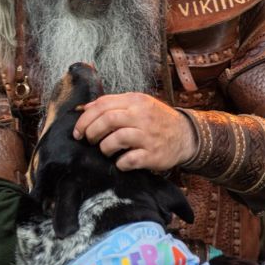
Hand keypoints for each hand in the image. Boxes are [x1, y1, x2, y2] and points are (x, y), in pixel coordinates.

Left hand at [72, 92, 197, 171]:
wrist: (186, 136)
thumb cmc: (156, 120)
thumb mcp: (138, 105)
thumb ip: (113, 105)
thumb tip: (84, 108)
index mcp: (136, 101)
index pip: (103, 104)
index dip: (85, 118)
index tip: (78, 131)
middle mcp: (142, 116)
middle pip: (107, 120)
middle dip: (91, 132)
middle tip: (89, 141)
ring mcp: (148, 136)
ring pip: (116, 139)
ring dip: (104, 148)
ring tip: (105, 151)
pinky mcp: (153, 155)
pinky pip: (129, 160)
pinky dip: (120, 163)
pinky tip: (120, 162)